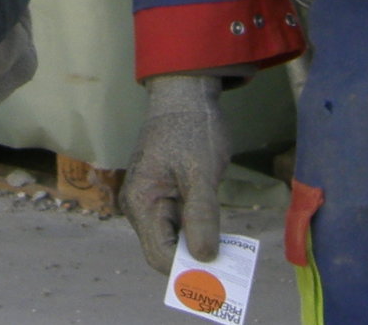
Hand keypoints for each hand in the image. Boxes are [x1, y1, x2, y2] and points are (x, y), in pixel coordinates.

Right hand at [121, 73, 229, 274]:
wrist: (185, 94)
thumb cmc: (192, 128)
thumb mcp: (202, 172)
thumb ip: (202, 216)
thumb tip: (205, 258)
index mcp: (141, 202)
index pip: (160, 255)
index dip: (187, 270)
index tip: (219, 274)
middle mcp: (139, 206)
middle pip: (164, 251)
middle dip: (194, 262)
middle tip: (228, 265)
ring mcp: (151, 200)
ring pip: (173, 239)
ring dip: (197, 247)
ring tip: (227, 253)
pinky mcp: (164, 194)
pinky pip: (178, 224)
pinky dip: (197, 232)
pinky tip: (217, 233)